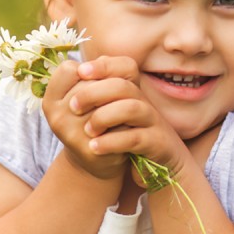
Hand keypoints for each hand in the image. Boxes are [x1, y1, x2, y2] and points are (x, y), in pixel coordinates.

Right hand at [41, 60, 126, 179]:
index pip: (69, 69)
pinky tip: (125, 126)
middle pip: (89, 82)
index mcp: (50, 99)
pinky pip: (115, 120)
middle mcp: (55, 115)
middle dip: (108, 86)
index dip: (90, 71)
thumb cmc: (99, 115)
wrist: (101, 157)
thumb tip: (102, 63)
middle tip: (116, 98)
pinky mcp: (89, 147)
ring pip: (103, 100)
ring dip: (120, 101)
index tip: (98, 83)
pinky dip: (125, 120)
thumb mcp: (93, 90)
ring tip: (122, 111)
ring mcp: (70, 133)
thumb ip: (100, 69)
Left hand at [71, 56, 190, 181]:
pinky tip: (94, 147)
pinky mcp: (156, 143)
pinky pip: (135, 138)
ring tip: (87, 130)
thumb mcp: (114, 116)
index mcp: (133, 92)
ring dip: (103, 117)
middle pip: (122, 85)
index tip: (80, 72)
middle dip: (93, 93)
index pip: (125, 66)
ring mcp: (152, 122)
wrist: (161, 167)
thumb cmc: (129, 138)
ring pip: (131, 108)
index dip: (103, 66)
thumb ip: (98, 96)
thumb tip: (73, 72)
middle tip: (73, 107)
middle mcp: (145, 102)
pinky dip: (111, 142)